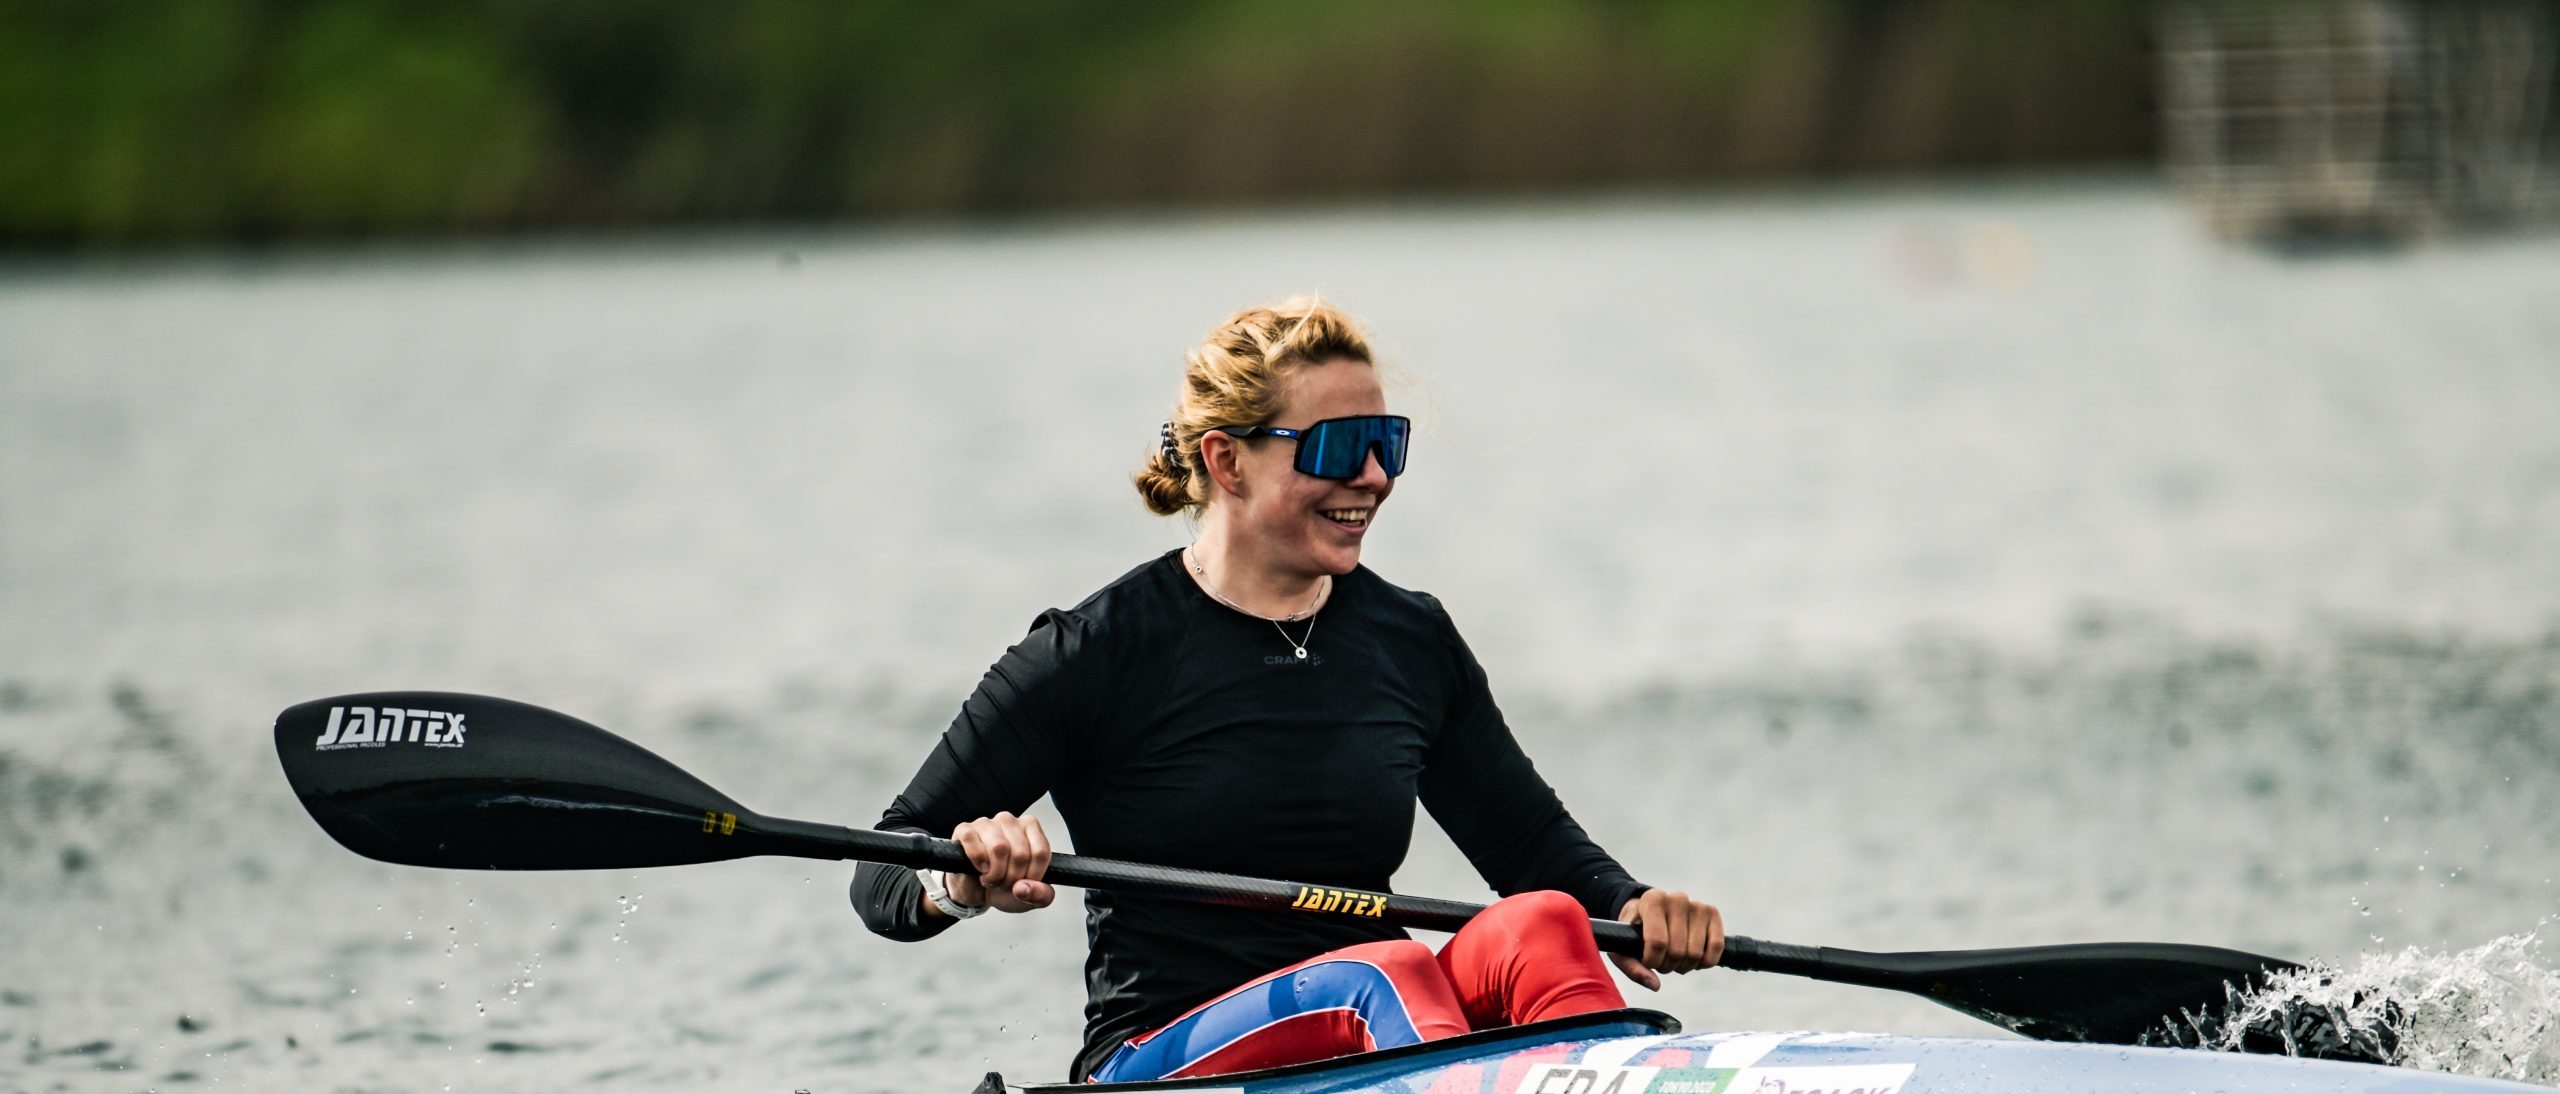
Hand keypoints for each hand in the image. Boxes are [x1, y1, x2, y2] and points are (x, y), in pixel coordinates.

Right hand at [940, 811, 1054, 914]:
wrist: (977, 892)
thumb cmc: (1005, 886)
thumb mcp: (1031, 898)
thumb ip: (1041, 895)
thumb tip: (1024, 888)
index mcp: (1031, 829)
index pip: (1041, 852)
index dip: (1032, 876)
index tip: (1024, 883)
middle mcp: (1009, 821)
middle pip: (1020, 853)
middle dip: (1011, 879)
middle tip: (1004, 884)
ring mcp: (986, 824)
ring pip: (999, 847)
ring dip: (995, 873)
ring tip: (991, 878)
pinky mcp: (965, 830)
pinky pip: (973, 842)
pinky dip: (977, 861)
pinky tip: (979, 868)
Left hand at [1609, 888, 1723, 990]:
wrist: (1650, 912)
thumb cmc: (1635, 931)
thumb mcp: (1623, 947)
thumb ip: (1632, 967)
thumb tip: (1654, 984)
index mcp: (1652, 900)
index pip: (1658, 942)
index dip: (1653, 961)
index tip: (1648, 961)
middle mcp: (1677, 898)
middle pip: (1678, 951)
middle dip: (1667, 965)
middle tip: (1661, 961)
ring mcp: (1697, 905)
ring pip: (1696, 953)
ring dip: (1684, 966)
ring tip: (1674, 958)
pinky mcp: (1713, 913)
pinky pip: (1716, 946)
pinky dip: (1706, 961)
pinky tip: (1693, 959)